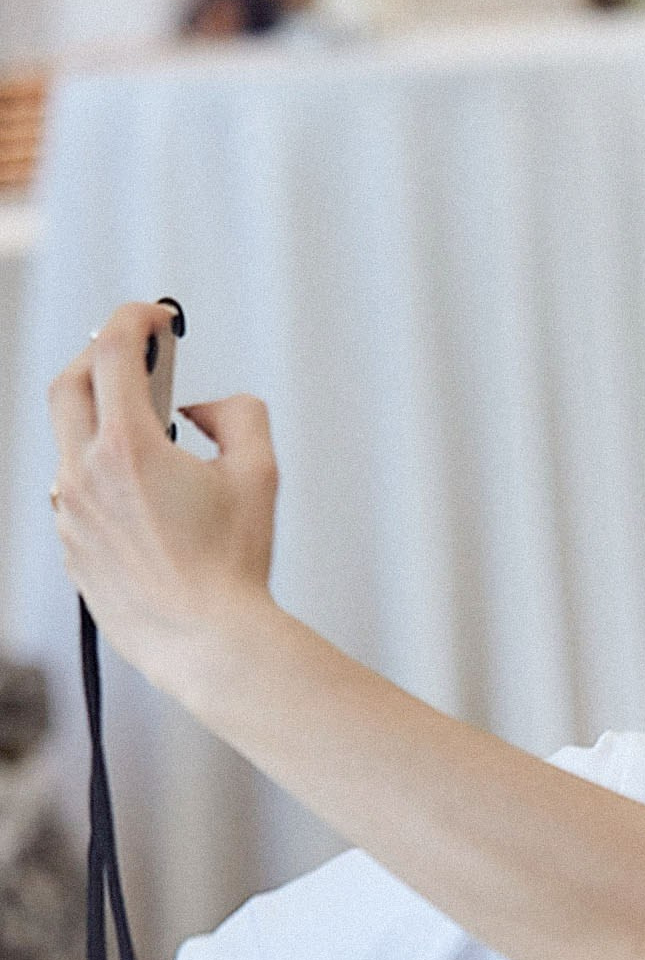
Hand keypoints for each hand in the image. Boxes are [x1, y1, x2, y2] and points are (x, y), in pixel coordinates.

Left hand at [47, 301, 280, 689]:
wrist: (208, 642)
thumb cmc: (238, 561)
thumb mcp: (261, 475)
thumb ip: (239, 417)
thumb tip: (204, 408)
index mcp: (128, 447)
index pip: (112, 352)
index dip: (134, 320)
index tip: (157, 317)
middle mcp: (83, 472)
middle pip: (68, 384)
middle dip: (99, 357)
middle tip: (137, 356)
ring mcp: (68, 511)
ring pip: (68, 441)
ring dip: (101, 422)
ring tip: (147, 432)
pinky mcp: (71, 545)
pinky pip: (73, 489)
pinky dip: (100, 471)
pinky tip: (141, 493)